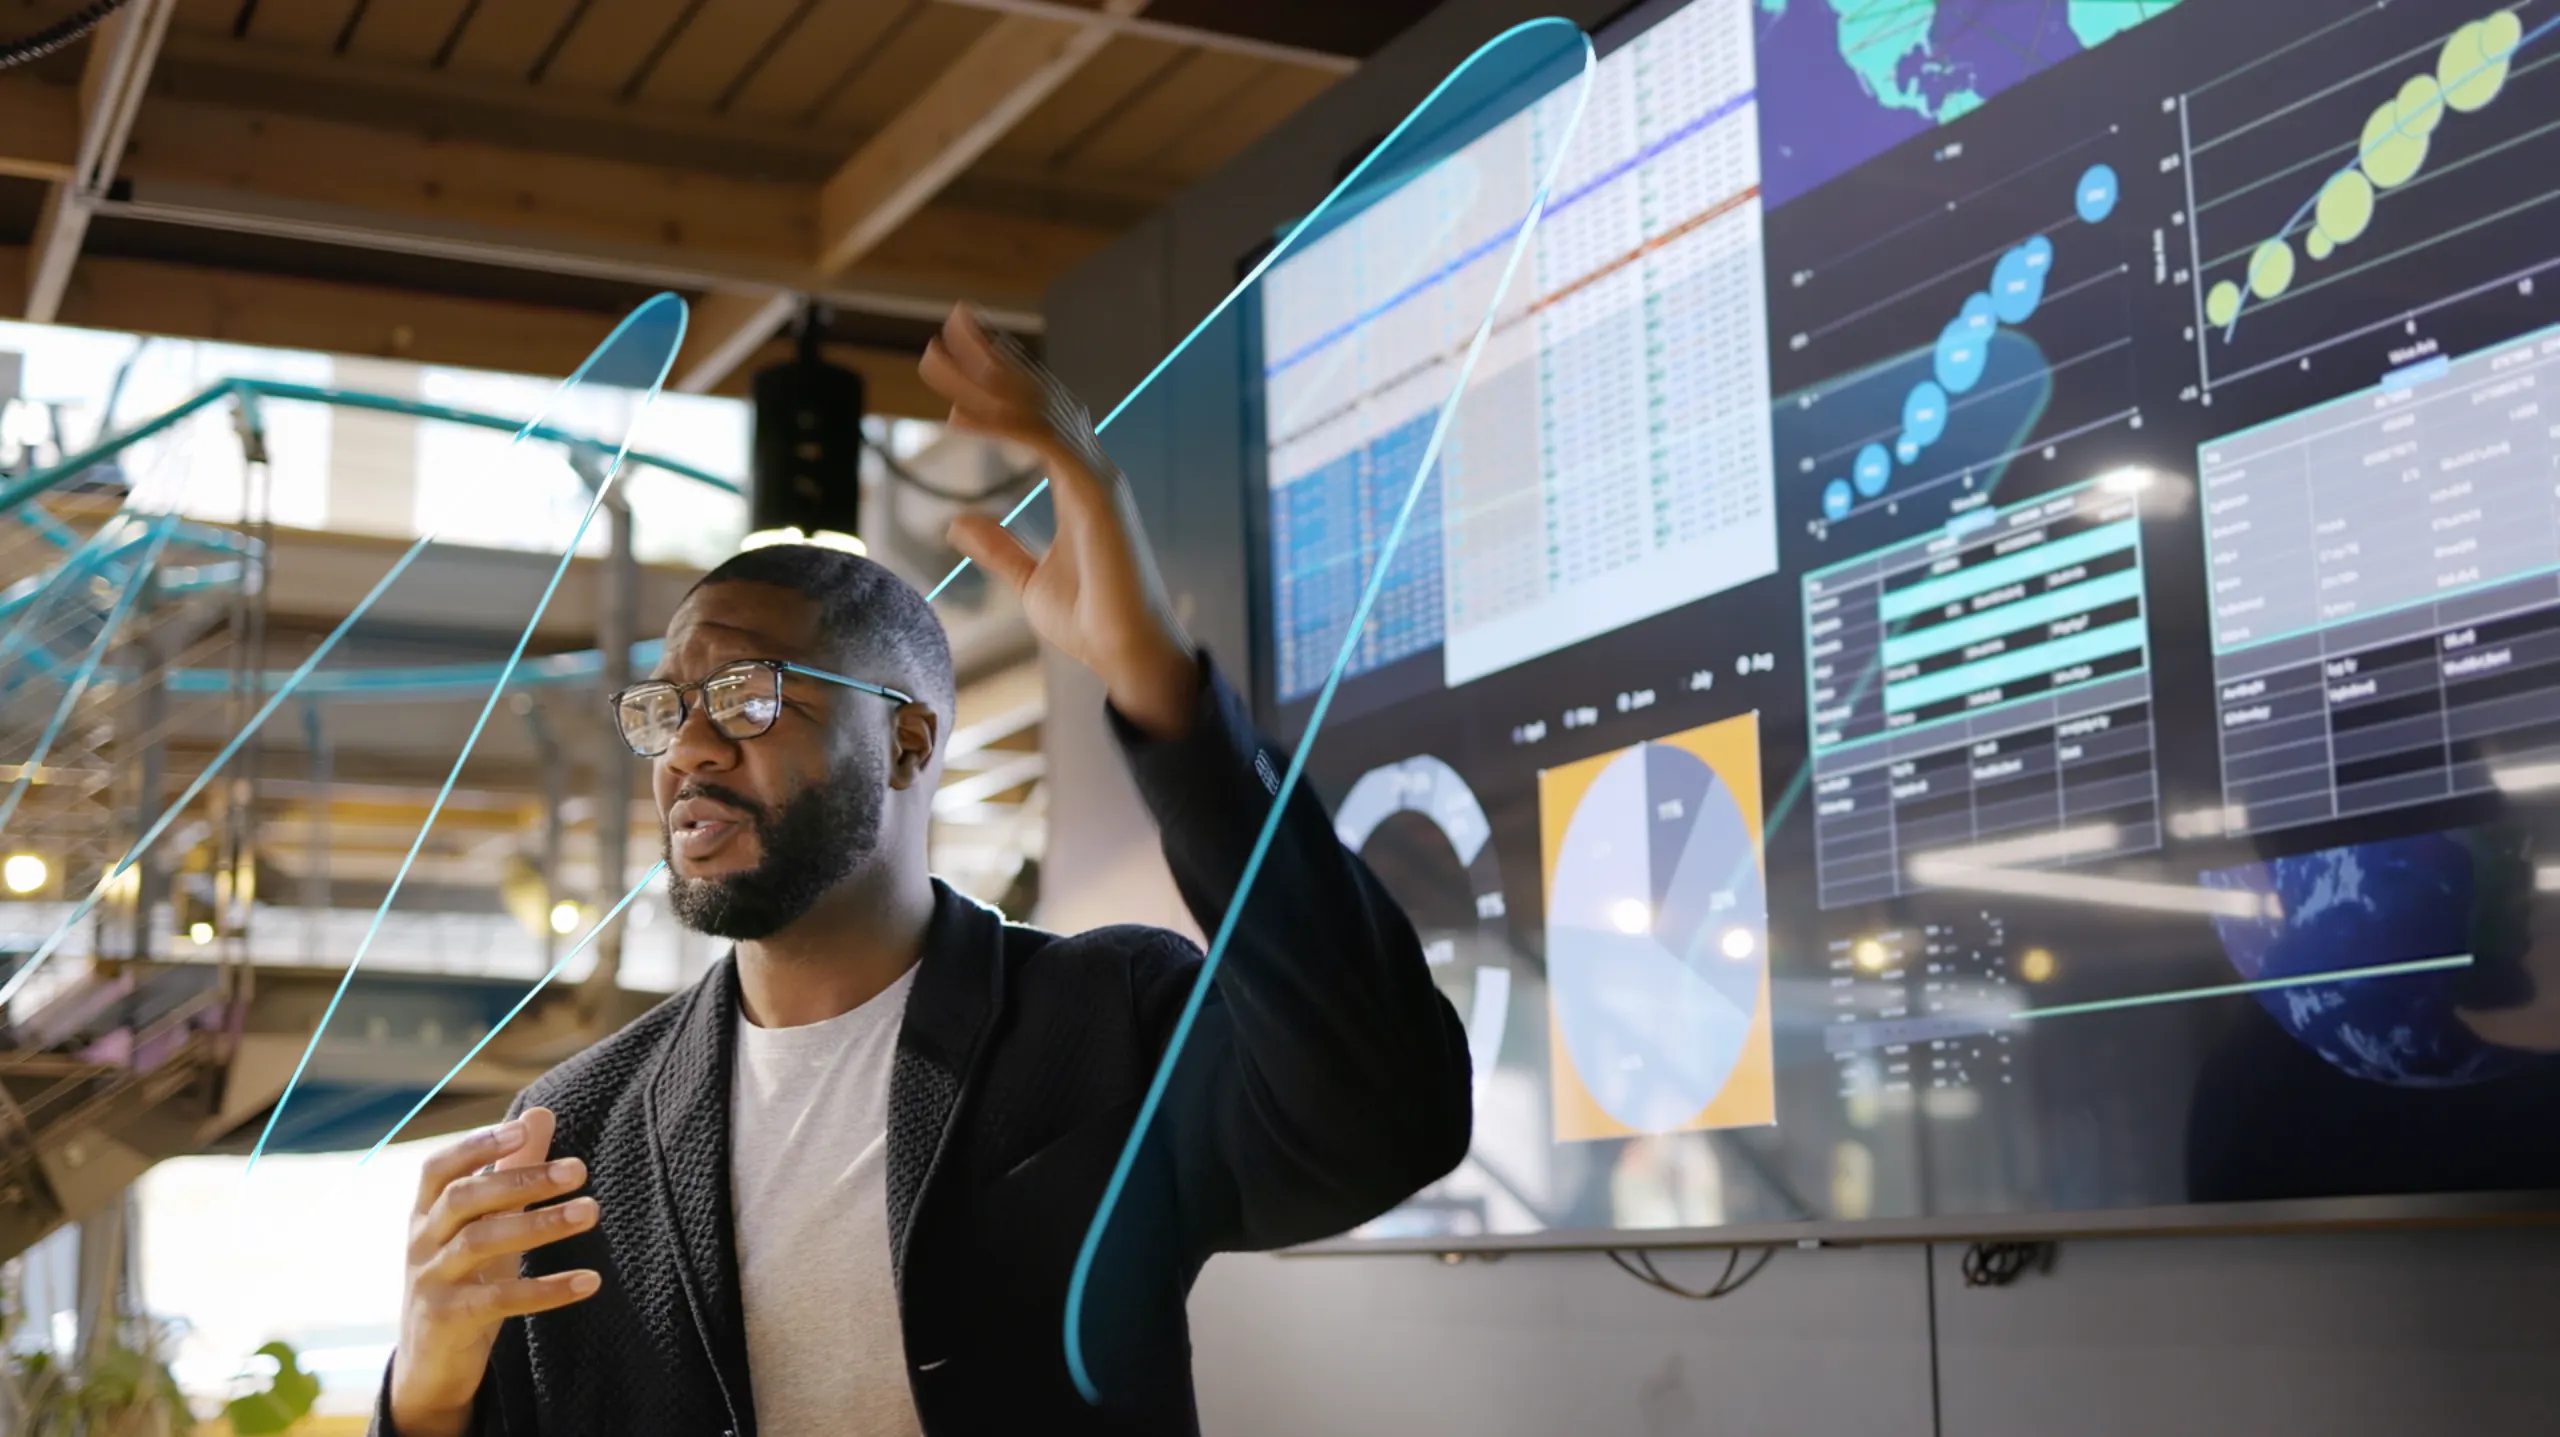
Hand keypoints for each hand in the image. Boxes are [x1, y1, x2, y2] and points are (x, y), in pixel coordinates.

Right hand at [388, 1109, 600, 1436]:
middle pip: (465, 1199)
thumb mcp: (484, 1223)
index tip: (522, 1130)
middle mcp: (422, 1241)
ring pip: (481, 1244)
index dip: (477, 1145)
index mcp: (426, 1211)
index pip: (439, 1168)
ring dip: (540, 1225)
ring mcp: (430, 1281)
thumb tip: (541, 1112)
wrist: (428, 1360)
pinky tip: (589, 1281)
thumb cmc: (463, 1275)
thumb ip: (511, 1169)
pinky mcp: (448, 1319)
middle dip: (522, 1180)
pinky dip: (546, 1290)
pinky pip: (499, 1300)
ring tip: (592, 1211)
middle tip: (580, 1169)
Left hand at [921, 305, 1199, 738]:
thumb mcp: (1031, 583)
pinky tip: (954, 415)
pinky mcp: (1095, 497)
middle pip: (1037, 395)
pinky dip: (997, 425)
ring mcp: (1097, 478)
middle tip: (950, 320)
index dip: (999, 378)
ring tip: (939, 351)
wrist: (1130, 657)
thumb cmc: (1095, 624)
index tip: (957, 354)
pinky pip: (1041, 445)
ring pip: (1037, 409)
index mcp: (1078, 483)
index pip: (1036, 414)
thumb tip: (959, 523)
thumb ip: (999, 548)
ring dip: (984, 377)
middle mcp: (1091, 469)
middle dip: (992, 356)